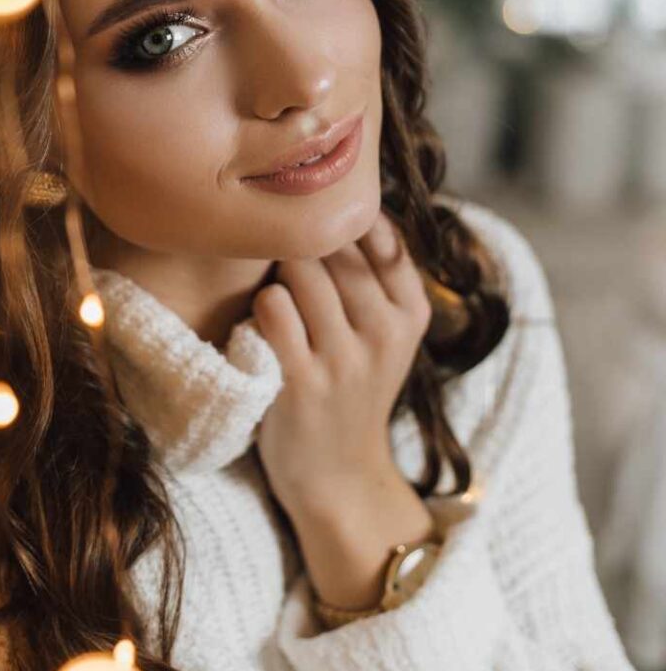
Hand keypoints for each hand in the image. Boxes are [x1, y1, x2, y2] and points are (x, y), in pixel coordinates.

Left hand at [250, 207, 431, 526]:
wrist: (337, 476)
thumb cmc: (351, 386)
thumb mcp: (388, 333)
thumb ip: (378, 271)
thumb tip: (347, 194)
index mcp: (412, 312)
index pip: (378, 232)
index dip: (337, 223)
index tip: (314, 229)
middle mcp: (385, 333)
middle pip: (331, 245)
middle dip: (298, 246)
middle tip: (280, 265)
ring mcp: (345, 360)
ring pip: (299, 270)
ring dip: (275, 275)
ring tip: (275, 297)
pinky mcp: (302, 382)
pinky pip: (272, 309)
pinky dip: (260, 307)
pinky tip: (259, 325)